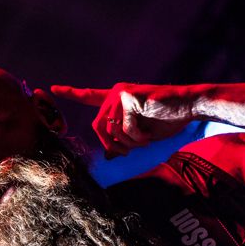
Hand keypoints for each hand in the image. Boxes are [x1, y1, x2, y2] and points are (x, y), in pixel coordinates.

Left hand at [50, 82, 196, 157]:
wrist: (190, 106)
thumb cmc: (169, 120)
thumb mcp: (142, 135)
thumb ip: (122, 142)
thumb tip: (106, 156)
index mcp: (117, 99)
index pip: (91, 96)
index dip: (72, 94)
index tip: (54, 89)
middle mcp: (116, 93)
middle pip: (98, 127)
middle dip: (113, 145)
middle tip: (131, 150)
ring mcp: (122, 94)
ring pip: (110, 130)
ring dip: (128, 143)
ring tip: (144, 140)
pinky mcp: (129, 98)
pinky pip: (125, 129)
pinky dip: (137, 139)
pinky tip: (148, 135)